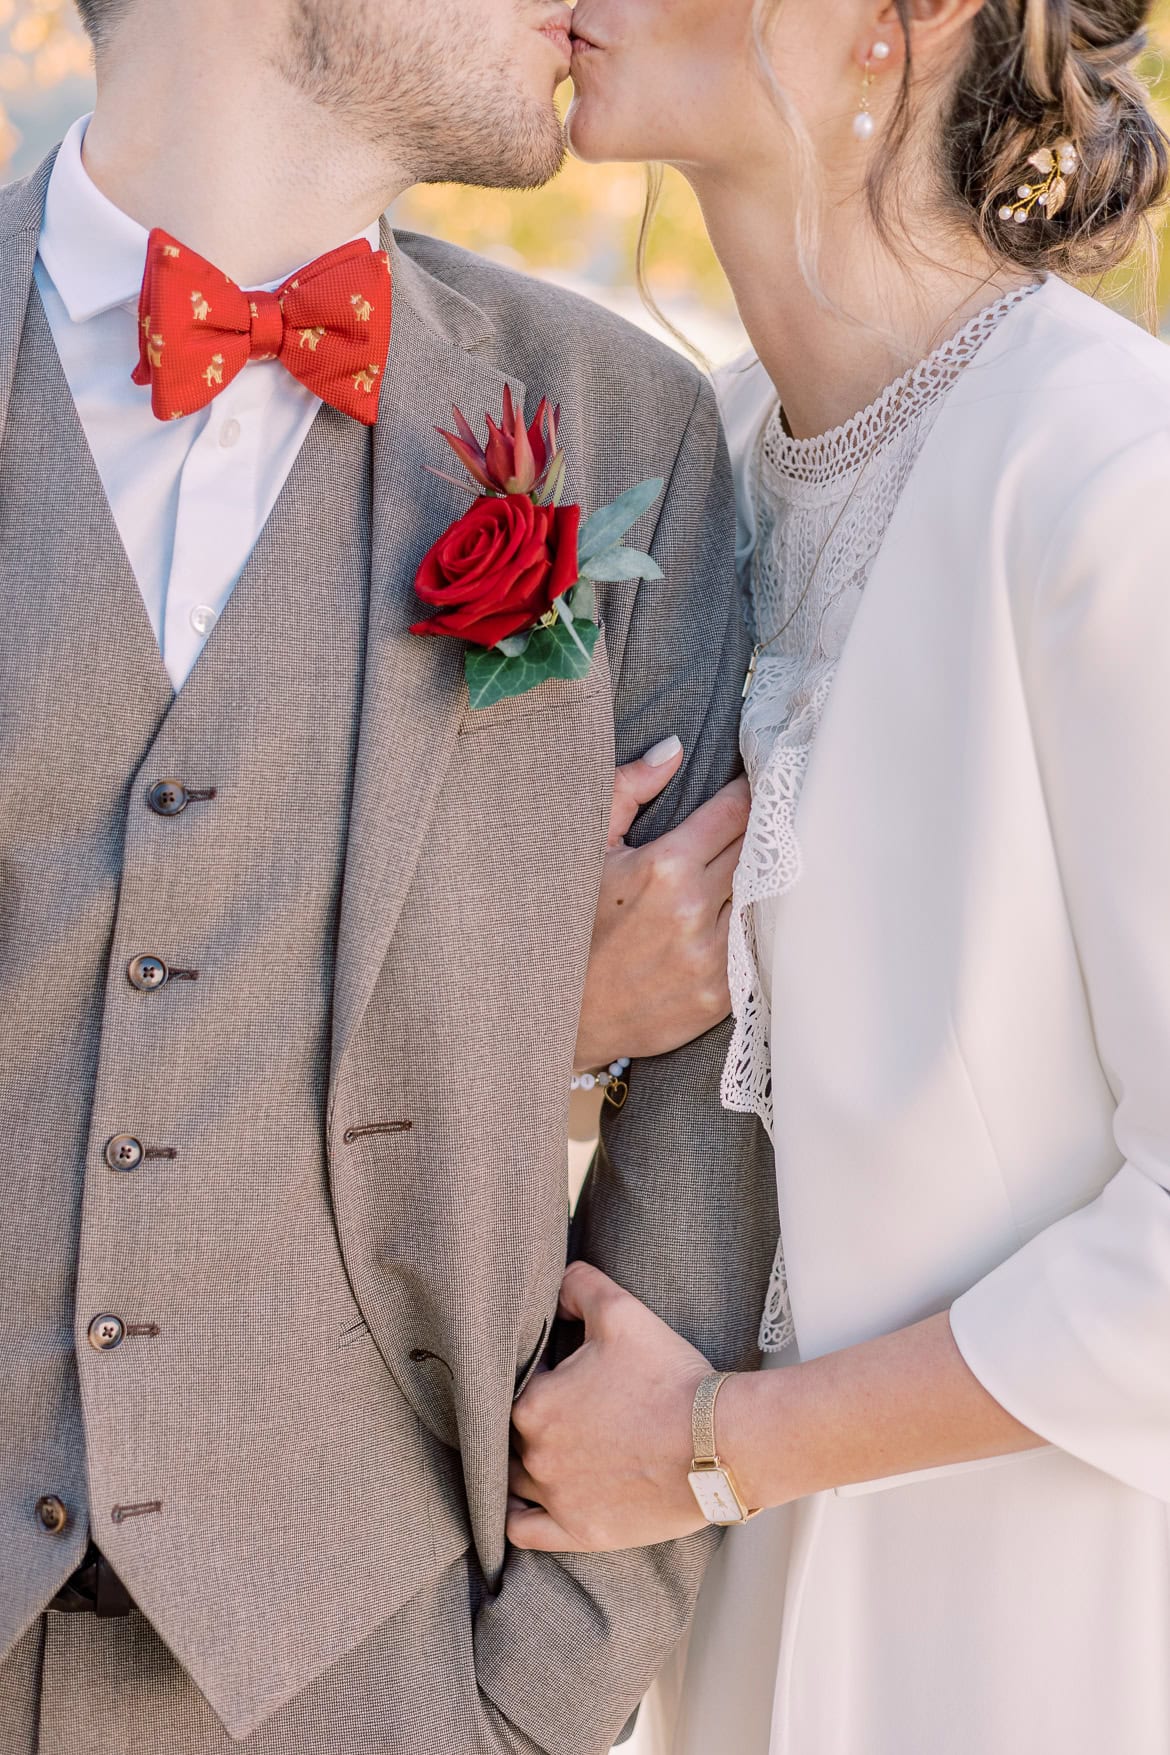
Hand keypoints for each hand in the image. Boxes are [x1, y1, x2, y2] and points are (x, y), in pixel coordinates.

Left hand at [507, 1262, 711, 1552]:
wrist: (719, 1443)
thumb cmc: (669, 1378)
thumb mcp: (621, 1310)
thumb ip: (578, 1285)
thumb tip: (556, 1281)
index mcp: (533, 1402)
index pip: (517, 1383)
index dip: (542, 1374)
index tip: (571, 1373)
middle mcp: (534, 1454)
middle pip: (513, 1432)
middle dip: (538, 1417)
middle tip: (574, 1409)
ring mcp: (555, 1498)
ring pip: (514, 1480)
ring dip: (526, 1462)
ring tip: (558, 1449)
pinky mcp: (580, 1532)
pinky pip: (524, 1531)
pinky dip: (520, 1515)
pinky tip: (529, 1502)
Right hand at [574, 742, 750, 1070]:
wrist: (559, 1018)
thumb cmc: (568, 926)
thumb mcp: (585, 849)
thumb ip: (628, 790)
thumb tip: (674, 750)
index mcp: (663, 866)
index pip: (735, 812)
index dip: (746, 794)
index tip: (751, 786)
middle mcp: (693, 910)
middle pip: (758, 851)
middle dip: (758, 832)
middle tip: (758, 821)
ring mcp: (711, 956)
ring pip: (764, 898)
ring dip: (761, 880)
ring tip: (753, 867)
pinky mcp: (720, 994)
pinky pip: (756, 944)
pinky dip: (753, 925)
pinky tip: (741, 914)